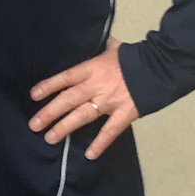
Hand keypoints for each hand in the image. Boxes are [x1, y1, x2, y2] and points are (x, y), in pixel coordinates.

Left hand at [28, 38, 138, 159]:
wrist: (161, 65)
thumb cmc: (134, 56)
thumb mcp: (112, 47)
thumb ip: (99, 49)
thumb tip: (92, 40)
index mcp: (92, 68)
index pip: (66, 77)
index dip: (49, 86)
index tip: (33, 95)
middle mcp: (97, 85)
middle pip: (69, 99)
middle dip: (50, 112)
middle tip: (34, 125)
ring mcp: (110, 101)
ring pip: (83, 115)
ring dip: (65, 127)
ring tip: (49, 138)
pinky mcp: (125, 113)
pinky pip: (111, 131)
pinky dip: (101, 143)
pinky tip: (89, 155)